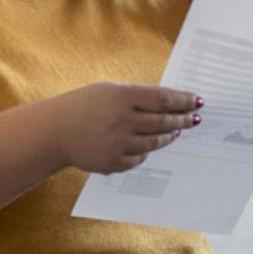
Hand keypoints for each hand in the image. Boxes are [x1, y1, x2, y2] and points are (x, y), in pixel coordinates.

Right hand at [48, 82, 202, 174]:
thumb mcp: (109, 91)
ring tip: (176, 131)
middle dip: (183, 120)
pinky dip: (146, 152)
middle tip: (194, 119)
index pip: (163, 99)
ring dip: (169, 136)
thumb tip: (169, 102)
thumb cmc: (85, 106)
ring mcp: (118, 143)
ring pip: (155, 142)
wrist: (55, 131)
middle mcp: (122, 120)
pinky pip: (140, 159)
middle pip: (163, 121)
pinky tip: (150, 145)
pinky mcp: (113, 162)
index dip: (183, 100)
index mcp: (122, 96)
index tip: (197, 101)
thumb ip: (137, 95)